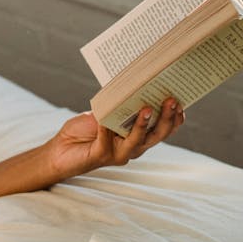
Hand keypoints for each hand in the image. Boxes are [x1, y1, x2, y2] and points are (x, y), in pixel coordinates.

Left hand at [46, 98, 185, 181]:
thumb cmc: (84, 130)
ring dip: (143, 125)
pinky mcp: (100, 156)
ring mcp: (117, 154)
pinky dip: (106, 128)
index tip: (182, 103)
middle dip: (165, 118)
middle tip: (171, 100)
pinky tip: (106, 117)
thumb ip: (117, 105)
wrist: (60, 150)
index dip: (174, 120)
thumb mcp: (104, 113)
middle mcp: (132, 149)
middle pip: (155, 136)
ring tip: (147, 108)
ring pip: (136, 141)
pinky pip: (106, 141)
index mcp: (137, 138)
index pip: (162, 130)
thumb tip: (131, 85)